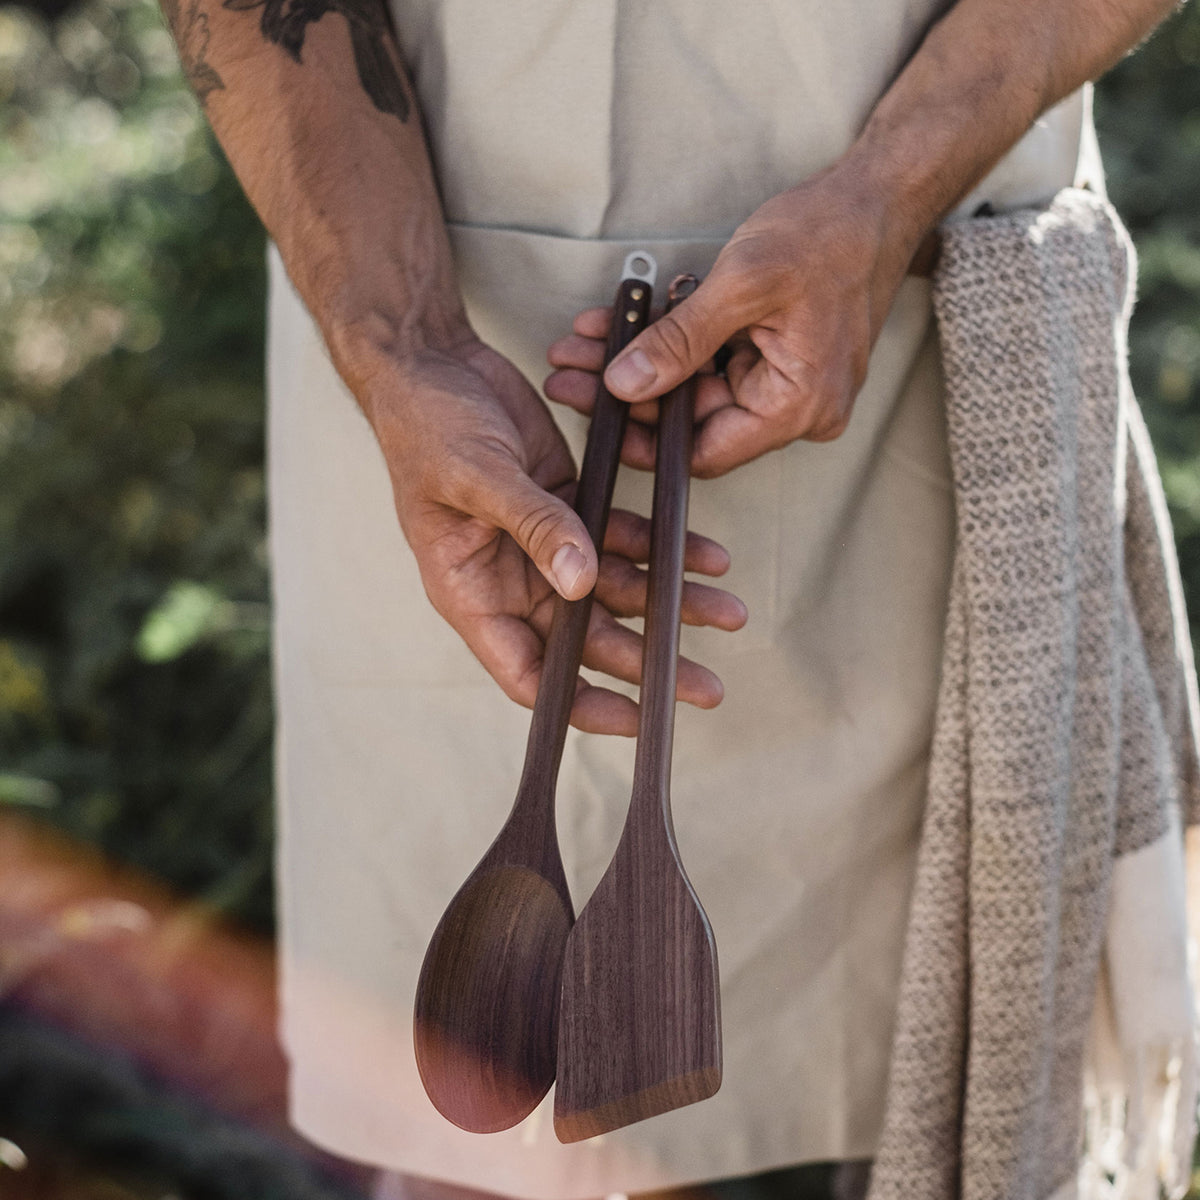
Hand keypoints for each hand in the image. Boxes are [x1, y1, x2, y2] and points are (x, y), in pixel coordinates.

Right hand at [362, 335, 746, 735]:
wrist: (432, 363)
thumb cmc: (427, 424)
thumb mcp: (476, 475)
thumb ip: (532, 526)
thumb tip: (580, 584)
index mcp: (471, 593)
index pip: (529, 673)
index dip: (582, 702)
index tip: (638, 718)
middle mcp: (511, 582)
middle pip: (586, 641)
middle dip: (648, 661)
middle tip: (706, 684)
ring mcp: (544, 546)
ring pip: (615, 591)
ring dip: (670, 601)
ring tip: (728, 610)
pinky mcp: (570, 507)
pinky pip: (623, 538)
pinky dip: (663, 548)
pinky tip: (706, 554)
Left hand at [545, 164, 925, 477]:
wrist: (877, 196)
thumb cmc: (829, 233)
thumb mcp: (743, 284)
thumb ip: (680, 342)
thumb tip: (625, 386)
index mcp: (798, 406)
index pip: (705, 451)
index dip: (645, 437)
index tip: (594, 413)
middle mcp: (797, 408)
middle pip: (695, 420)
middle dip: (629, 390)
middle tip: (570, 367)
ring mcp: (787, 383)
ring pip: (697, 389)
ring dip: (642, 362)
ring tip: (586, 339)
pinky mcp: (775, 358)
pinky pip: (712, 363)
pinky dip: (672, 342)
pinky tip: (626, 321)